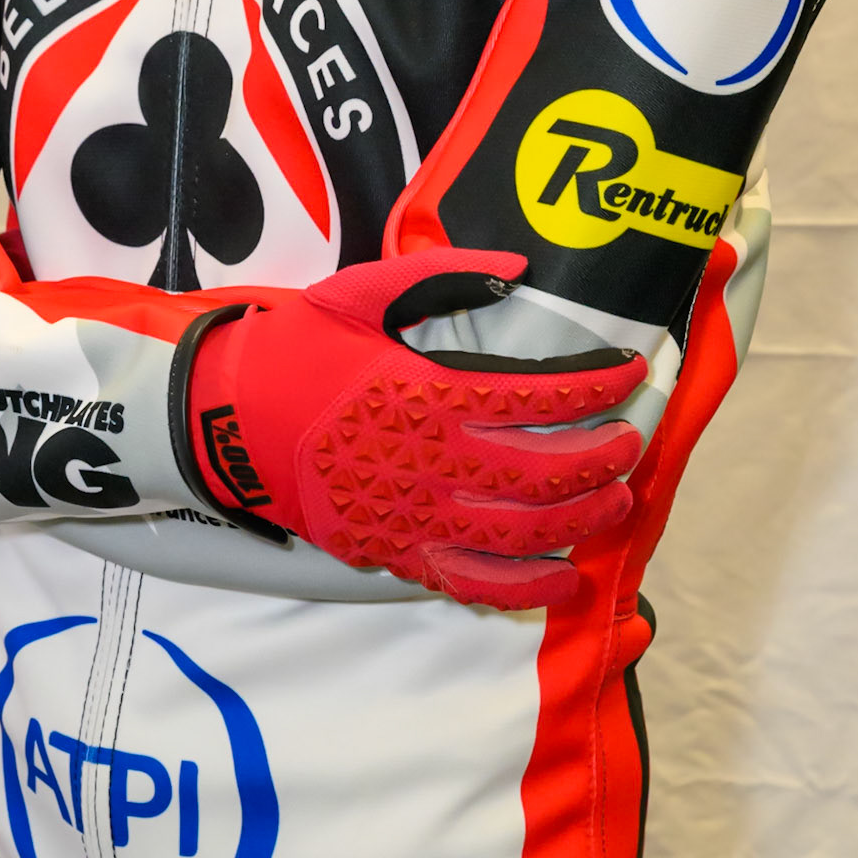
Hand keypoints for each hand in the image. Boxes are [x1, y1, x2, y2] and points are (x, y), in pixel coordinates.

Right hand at [181, 249, 644, 607]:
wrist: (226, 424)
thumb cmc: (295, 351)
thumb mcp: (358, 292)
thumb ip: (442, 275)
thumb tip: (517, 269)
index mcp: (426, 395)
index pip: (535, 398)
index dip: (595, 387)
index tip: (632, 373)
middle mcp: (432, 464)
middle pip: (542, 474)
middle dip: (602, 459)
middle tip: (631, 442)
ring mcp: (416, 518)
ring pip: (522, 534)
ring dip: (580, 520)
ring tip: (616, 501)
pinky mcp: (398, 555)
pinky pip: (475, 585)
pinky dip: (526, 588)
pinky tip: (563, 579)